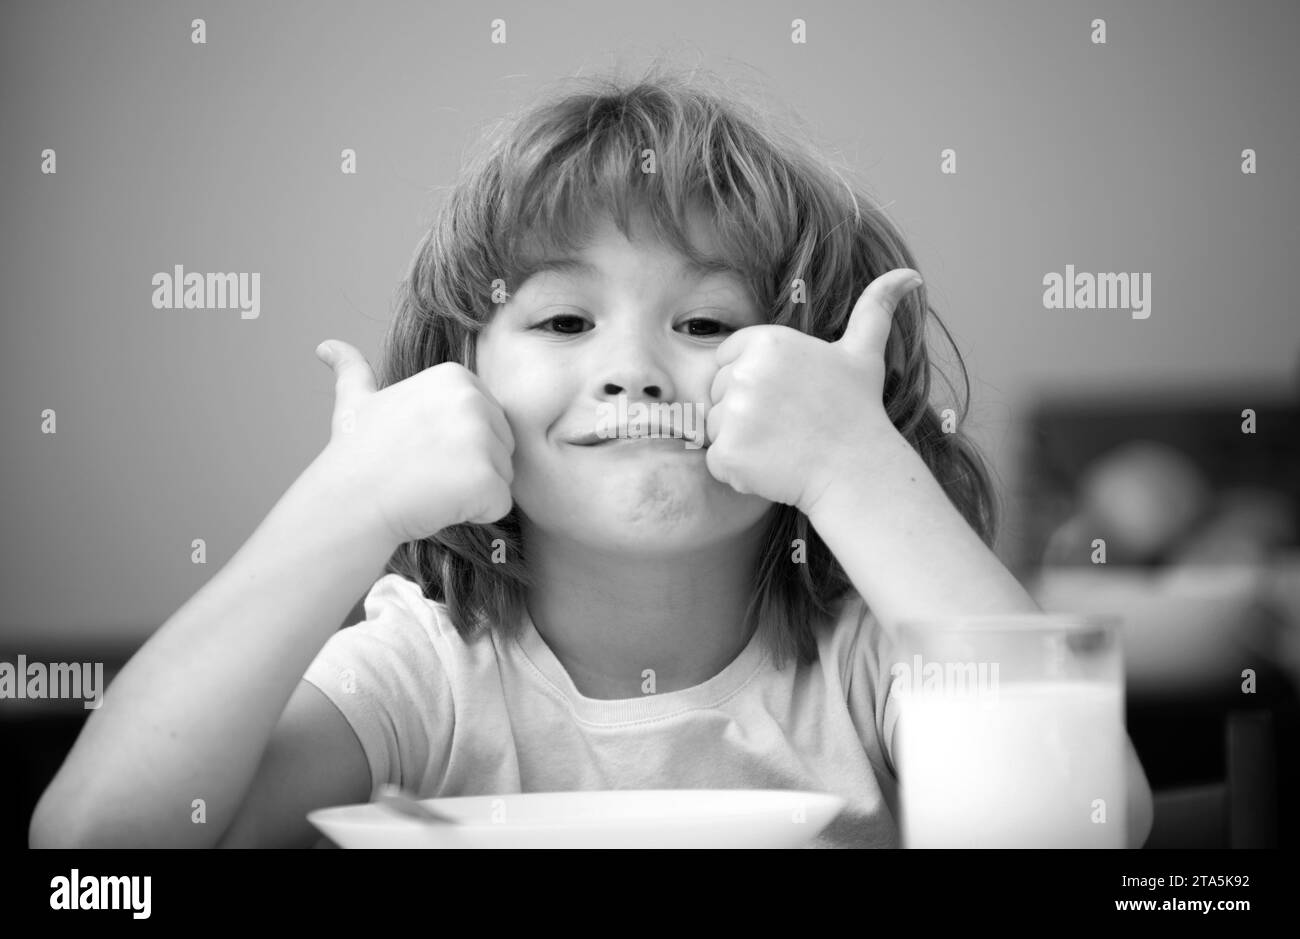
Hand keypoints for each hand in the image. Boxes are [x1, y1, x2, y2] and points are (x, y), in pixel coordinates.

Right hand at [314, 341, 514, 544]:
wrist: (349, 502)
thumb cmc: (356, 456)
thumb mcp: (356, 403)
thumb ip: (354, 371)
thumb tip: (326, 346)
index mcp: (455, 377)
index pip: (488, 420)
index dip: (456, 444)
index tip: (418, 447)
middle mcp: (473, 400)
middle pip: (501, 445)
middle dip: (469, 466)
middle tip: (423, 470)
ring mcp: (481, 439)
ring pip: (502, 475)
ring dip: (472, 491)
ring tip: (429, 485)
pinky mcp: (486, 479)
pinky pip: (499, 503)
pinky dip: (475, 513)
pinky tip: (438, 504)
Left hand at [704, 269, 922, 513]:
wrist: (858, 471)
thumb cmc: (858, 411)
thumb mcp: (864, 352)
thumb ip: (875, 308)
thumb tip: (910, 275)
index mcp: (766, 342)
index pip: (727, 357)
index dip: (753, 380)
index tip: (785, 397)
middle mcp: (745, 372)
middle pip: (719, 392)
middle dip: (745, 410)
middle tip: (789, 424)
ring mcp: (733, 414)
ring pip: (715, 427)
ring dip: (741, 441)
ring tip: (783, 445)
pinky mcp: (727, 453)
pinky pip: (716, 460)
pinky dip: (739, 470)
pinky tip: (773, 466)